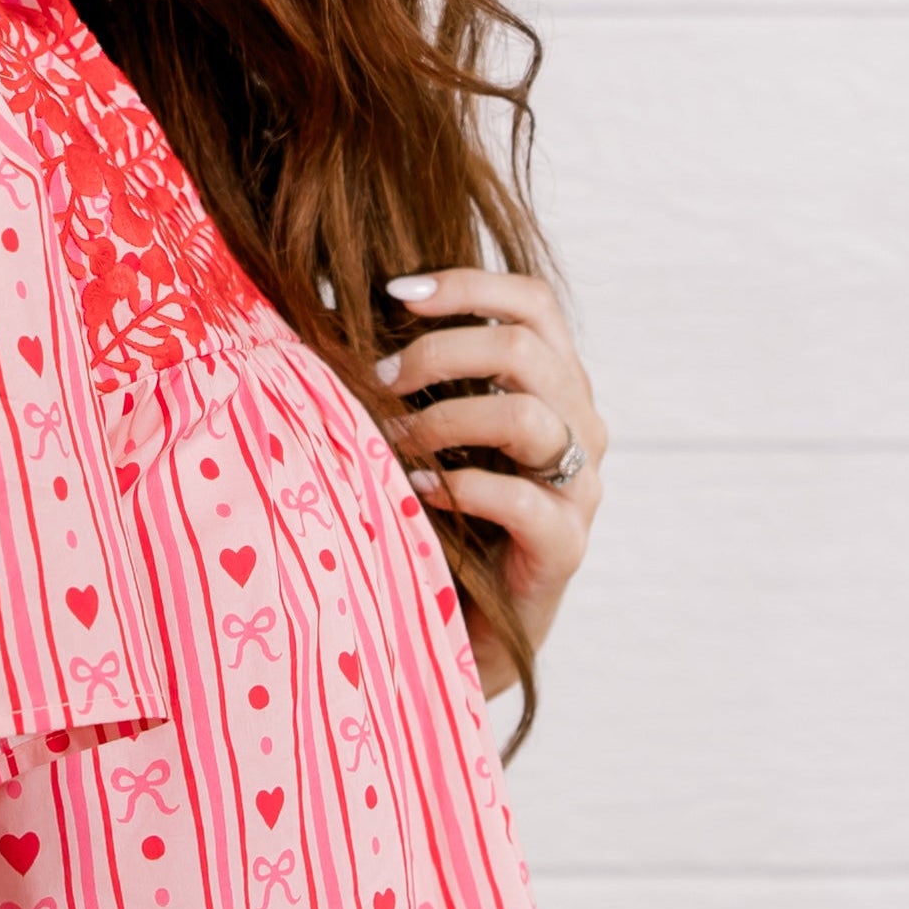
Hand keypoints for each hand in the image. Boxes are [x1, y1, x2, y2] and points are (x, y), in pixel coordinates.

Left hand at [376, 267, 608, 690]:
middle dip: (440, 353)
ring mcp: (580, 486)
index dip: (468, 285)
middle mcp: (579, 425)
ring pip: (529, 416)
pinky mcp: (566, 544)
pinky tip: (416, 491)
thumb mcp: (427, 432)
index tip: (394, 295)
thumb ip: (410, 377)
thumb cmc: (438, 515)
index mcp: (554, 384)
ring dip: (446, 419)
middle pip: (526, 348)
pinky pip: (523, 501)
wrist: (462, 623)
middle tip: (378, 381)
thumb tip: (328, 308)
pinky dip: (461, 487)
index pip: (531, 304)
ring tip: (393, 439)